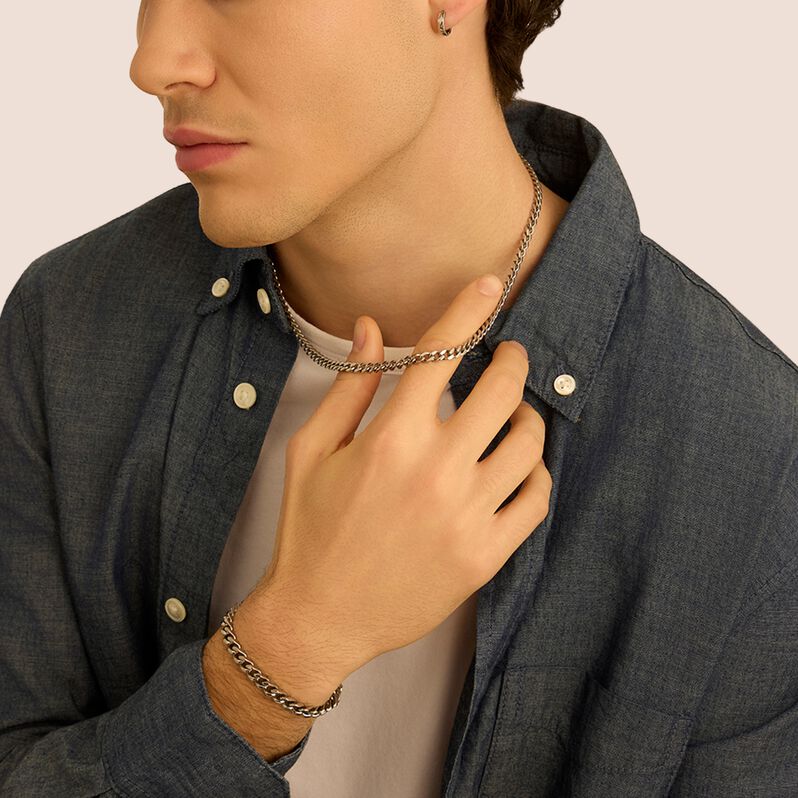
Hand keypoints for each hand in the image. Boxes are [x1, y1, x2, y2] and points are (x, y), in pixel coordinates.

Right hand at [249, 273, 551, 680]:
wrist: (319, 617)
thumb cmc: (308, 531)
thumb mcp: (311, 451)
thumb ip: (350, 386)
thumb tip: (372, 328)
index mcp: (390, 439)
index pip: (442, 354)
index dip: (468, 311)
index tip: (488, 287)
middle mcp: (436, 472)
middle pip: (501, 392)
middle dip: (512, 362)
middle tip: (509, 357)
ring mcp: (466, 516)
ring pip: (527, 443)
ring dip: (527, 416)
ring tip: (515, 413)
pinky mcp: (485, 556)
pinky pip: (536, 500)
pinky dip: (536, 473)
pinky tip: (519, 466)